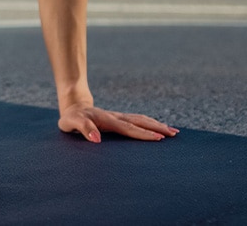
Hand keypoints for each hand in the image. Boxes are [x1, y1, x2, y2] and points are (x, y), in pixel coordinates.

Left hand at [58, 104, 178, 142]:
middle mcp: (116, 117)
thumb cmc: (71, 118)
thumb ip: (83, 129)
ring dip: (157, 124)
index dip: (143, 134)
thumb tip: (96, 139)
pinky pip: (138, 121)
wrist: (73, 107)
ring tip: (173, 131)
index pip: (129, 128)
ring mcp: (119, 117)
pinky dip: (150, 124)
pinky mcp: (119, 119)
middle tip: (174, 134)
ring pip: (141, 120)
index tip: (158, 138)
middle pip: (140, 122)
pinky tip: (158, 128)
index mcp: (108, 120)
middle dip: (157, 127)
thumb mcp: (72, 123)